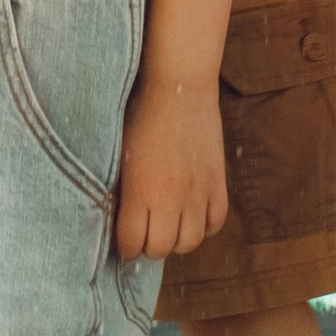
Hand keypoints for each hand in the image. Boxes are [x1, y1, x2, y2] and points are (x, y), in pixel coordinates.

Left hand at [114, 76, 227, 263]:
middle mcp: (170, 198)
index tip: (124, 245)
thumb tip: (117, 218)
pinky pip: (215, 223)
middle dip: (149, 247)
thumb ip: (121, 190)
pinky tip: (192, 215)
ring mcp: (198, 192)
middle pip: (161, 248)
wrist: (179, 87)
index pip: (132, 243)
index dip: (125, 248)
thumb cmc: (140, 114)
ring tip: (169, 228)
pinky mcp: (218, 183)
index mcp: (140, 190)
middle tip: (145, 236)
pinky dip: (203, 227)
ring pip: (190, 242)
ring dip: (177, 241)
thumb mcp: (119, 154)